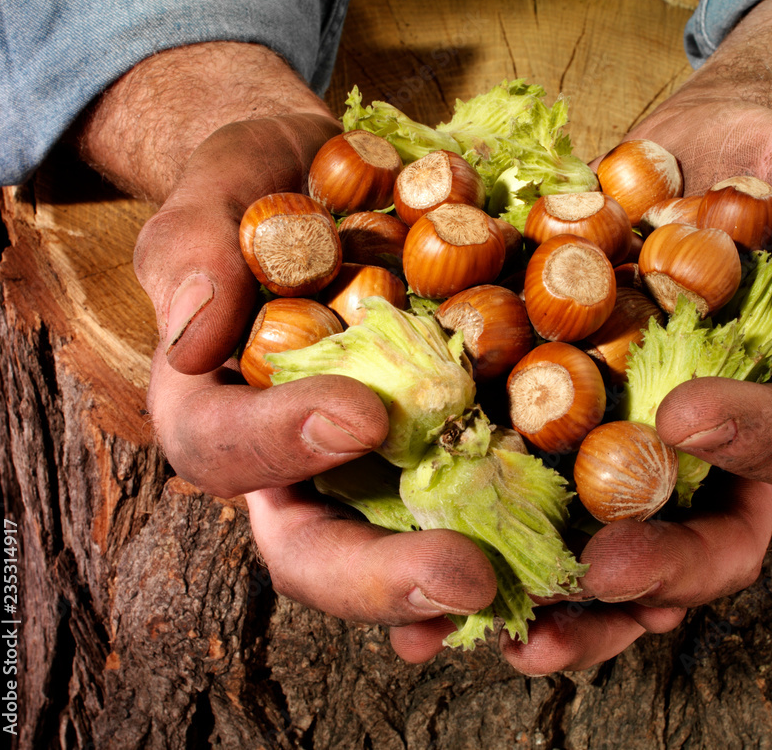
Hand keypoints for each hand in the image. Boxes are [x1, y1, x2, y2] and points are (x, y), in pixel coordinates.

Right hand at [76, 42, 498, 634]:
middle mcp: (296, 462)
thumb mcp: (215, 195)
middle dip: (383, 576)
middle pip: (316, 550)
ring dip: (466, 588)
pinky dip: (523, 533)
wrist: (335, 179)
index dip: (284, 444)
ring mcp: (376, 463)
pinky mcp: (447, 443)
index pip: (227, 448)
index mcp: (221, 408)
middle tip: (465, 577)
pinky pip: (481, 498)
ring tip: (538, 592)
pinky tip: (578, 552)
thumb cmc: (262, 186)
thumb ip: (193, 251)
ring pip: (402, 550)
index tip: (364, 415)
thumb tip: (192, 343)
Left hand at [394, 0, 771, 671]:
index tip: (683, 412)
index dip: (749, 442)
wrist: (699, 156)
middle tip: (595, 577)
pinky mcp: (562, 424)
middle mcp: (713, 451)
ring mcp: (634, 445)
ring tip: (515, 631)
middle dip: (651, 572)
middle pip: (702, 543)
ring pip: (614, 546)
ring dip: (567, 601)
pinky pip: (534, 490)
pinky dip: (494, 537)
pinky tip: (440, 562)